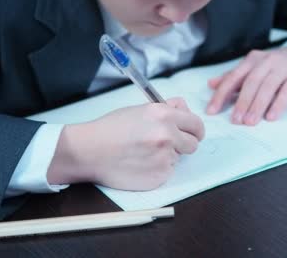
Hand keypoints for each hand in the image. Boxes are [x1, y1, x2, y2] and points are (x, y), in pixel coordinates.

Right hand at [47, 98, 204, 189]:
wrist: (89, 150)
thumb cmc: (111, 128)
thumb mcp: (140, 109)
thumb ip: (167, 109)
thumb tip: (185, 111)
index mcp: (164, 115)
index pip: (196, 124)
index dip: (195, 130)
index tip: (192, 133)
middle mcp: (168, 135)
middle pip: (193, 144)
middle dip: (183, 144)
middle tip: (166, 145)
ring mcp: (164, 157)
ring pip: (177, 159)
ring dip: (166, 157)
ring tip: (142, 153)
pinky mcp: (158, 176)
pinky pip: (166, 173)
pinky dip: (156, 170)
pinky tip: (138, 164)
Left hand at [206, 47, 286, 125]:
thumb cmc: (276, 66)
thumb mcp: (254, 68)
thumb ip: (234, 77)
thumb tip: (211, 84)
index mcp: (252, 60)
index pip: (233, 78)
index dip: (221, 95)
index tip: (212, 111)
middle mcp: (266, 61)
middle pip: (250, 82)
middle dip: (241, 103)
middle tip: (235, 120)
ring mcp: (283, 67)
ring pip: (267, 87)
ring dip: (257, 105)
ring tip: (250, 122)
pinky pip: (286, 91)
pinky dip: (278, 104)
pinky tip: (271, 117)